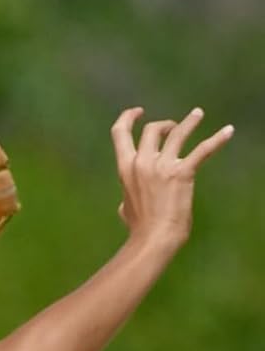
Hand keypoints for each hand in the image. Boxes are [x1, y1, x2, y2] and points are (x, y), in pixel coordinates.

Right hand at [111, 106, 232, 248]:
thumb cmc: (139, 227)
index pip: (120, 133)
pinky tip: (229, 131)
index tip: (138, 112)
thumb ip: (127, 197)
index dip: (128, 117)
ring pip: (177, 133)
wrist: (153, 238)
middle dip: (164, 126)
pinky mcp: (183, 173)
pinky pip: (203, 150)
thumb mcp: (126, 208)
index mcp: (125, 169)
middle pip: (153, 129)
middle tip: (173, 129)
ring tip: (197, 114)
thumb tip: (125, 202)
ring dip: (189, 121)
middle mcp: (142, 163)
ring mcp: (162, 167)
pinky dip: (218, 139)